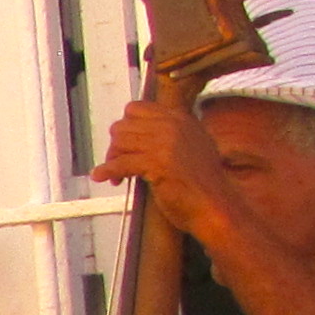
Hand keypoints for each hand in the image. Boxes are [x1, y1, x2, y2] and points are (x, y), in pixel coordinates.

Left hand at [90, 95, 239, 239]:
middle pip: (123, 125)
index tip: (125, 145)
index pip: (137, 109)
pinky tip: (99, 176)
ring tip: (117, 176)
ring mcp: (165, 142)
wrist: (215, 206)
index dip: (125, 127)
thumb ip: (172, 133)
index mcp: (180, 118)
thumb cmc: (202, 184)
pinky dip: (106, 170)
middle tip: (118, 164)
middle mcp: (173, 125)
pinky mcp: (157, 163)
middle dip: (116, 146)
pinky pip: (120, 163)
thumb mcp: (193, 145)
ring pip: (119, 141)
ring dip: (112, 159)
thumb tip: (139, 133)